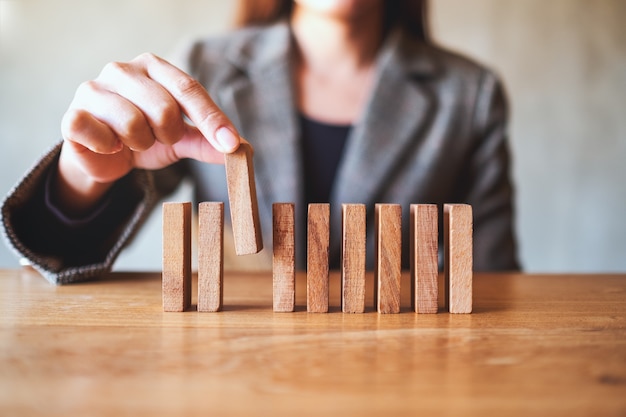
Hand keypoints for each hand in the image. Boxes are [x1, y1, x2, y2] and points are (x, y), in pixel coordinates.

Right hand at [57, 53, 239, 212]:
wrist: (102, 157)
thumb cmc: (143, 137)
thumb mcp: (180, 139)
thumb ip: (207, 140)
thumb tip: (242, 149)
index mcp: (154, 67)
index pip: (190, 89)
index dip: (212, 120)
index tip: (231, 145)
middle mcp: (123, 70)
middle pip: (164, 109)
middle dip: (168, 135)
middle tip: (157, 138)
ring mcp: (94, 89)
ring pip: (133, 124)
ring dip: (140, 144)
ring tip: (131, 141)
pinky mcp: (74, 114)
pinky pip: (100, 135)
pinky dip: (110, 148)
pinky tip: (109, 145)